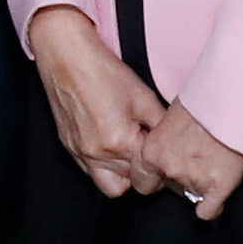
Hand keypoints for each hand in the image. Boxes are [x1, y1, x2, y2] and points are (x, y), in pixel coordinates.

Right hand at [24, 6, 165, 199]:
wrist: (67, 58)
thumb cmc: (102, 71)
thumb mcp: (144, 97)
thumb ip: (162, 124)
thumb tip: (175, 140)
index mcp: (120, 142)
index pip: (151, 173)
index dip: (161, 165)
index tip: (166, 155)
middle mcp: (98, 153)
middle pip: (131, 184)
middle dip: (144, 173)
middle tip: (150, 153)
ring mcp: (81, 153)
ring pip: (110, 185)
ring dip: (123, 174)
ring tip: (130, 151)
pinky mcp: (69, 147)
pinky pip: (91, 171)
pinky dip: (104, 165)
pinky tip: (111, 143)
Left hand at [139, 109, 242, 219]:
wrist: (233, 98)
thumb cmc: (202, 98)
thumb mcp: (169, 114)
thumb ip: (160, 137)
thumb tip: (160, 144)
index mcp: (151, 152)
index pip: (142, 182)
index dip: (153, 177)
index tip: (162, 171)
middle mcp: (169, 169)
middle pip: (169, 188)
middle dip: (178, 178)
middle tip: (194, 158)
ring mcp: (194, 180)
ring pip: (191, 194)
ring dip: (199, 182)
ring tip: (212, 159)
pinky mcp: (219, 187)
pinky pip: (208, 210)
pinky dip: (211, 207)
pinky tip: (214, 197)